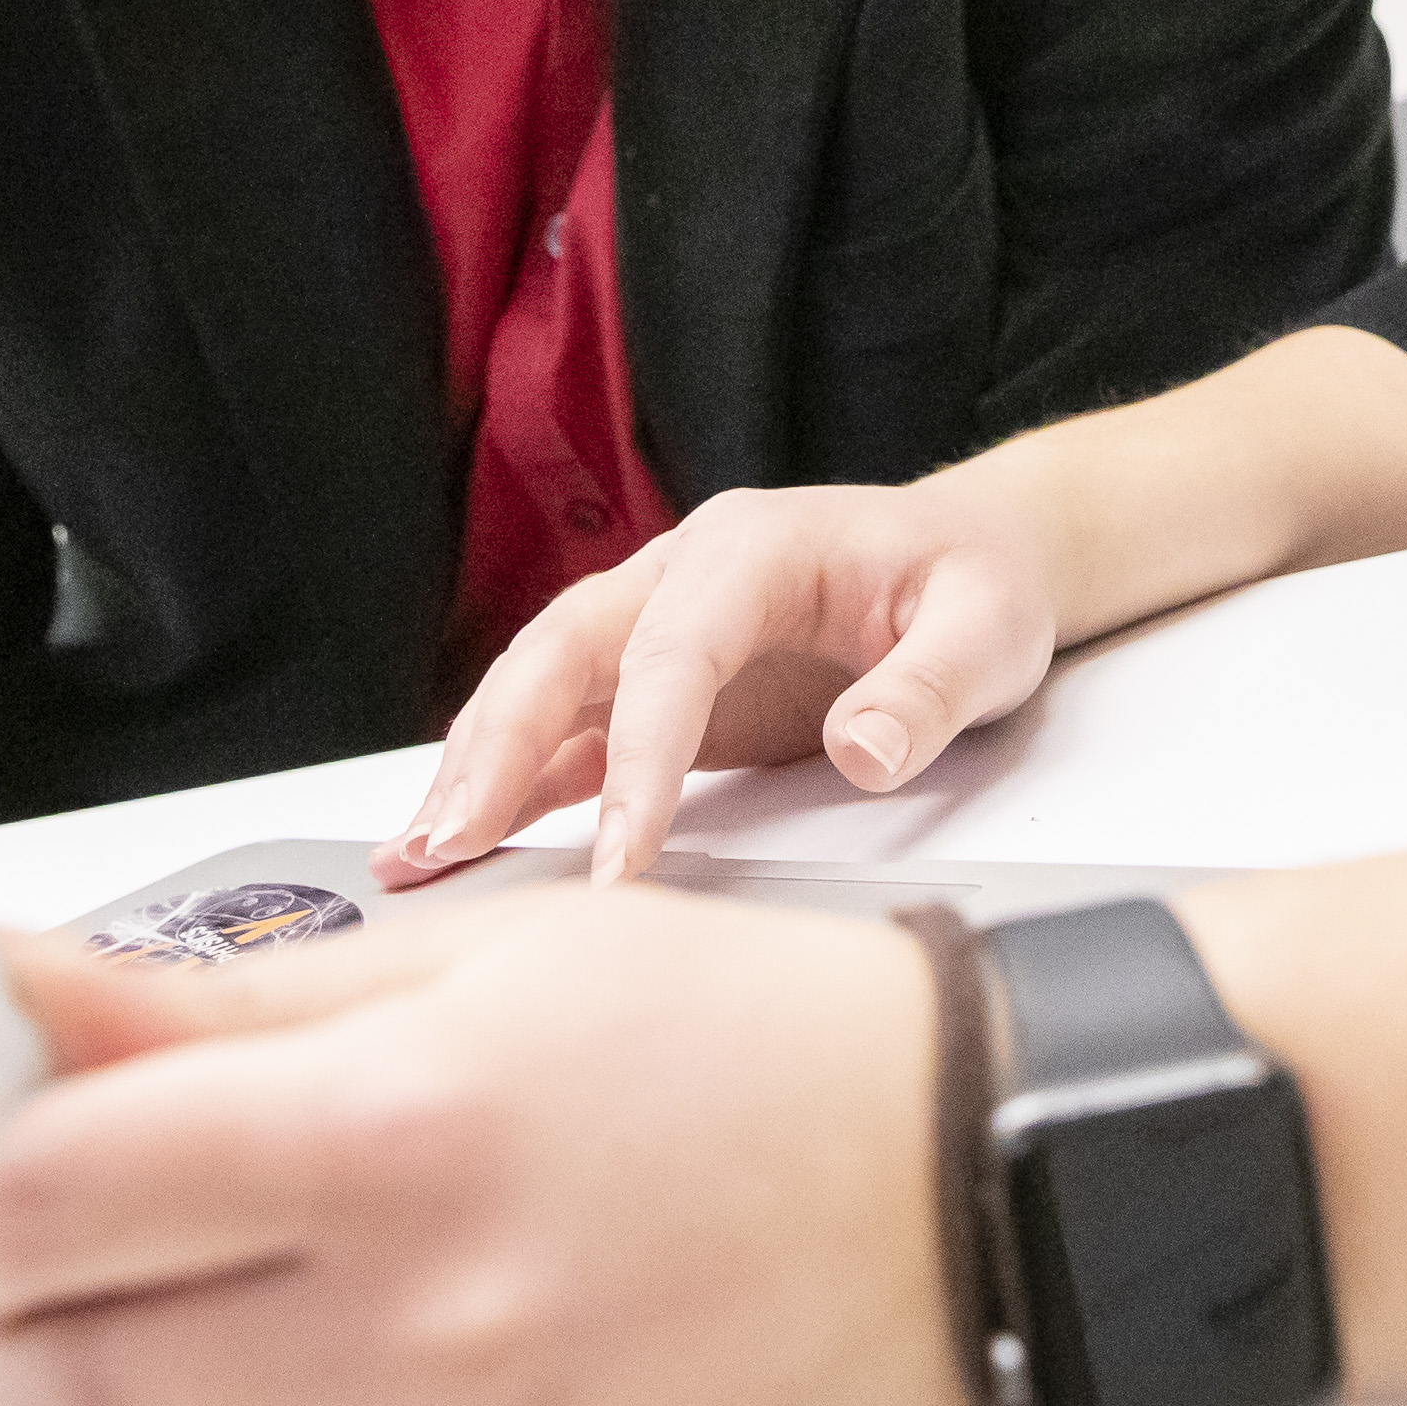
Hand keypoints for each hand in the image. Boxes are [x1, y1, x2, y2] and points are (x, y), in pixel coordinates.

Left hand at [0, 895, 961, 1405]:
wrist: (978, 1197)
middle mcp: (441, 1337)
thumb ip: (222, 1003)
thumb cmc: (757, 1058)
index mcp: (404, 1139)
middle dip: (4, 1359)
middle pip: (74, 1392)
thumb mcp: (487, 962)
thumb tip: (21, 992)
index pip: (50, 1208)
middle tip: (19, 1329)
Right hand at [388, 474, 1068, 884]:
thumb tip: (864, 754)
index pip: (671, 653)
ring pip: (540, 685)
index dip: (638, 755)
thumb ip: (929, 691)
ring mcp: (659, 627)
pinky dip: (509, 785)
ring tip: (416, 858)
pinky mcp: (656, 684)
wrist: (975, 556)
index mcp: (754, 547)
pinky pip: (565, 730)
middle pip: (561, 650)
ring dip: (476, 767)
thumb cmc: (978, 582)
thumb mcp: (989, 628)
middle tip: (448, 846)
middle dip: (496, 746)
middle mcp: (684, 575)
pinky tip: (459, 843)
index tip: (624, 856)